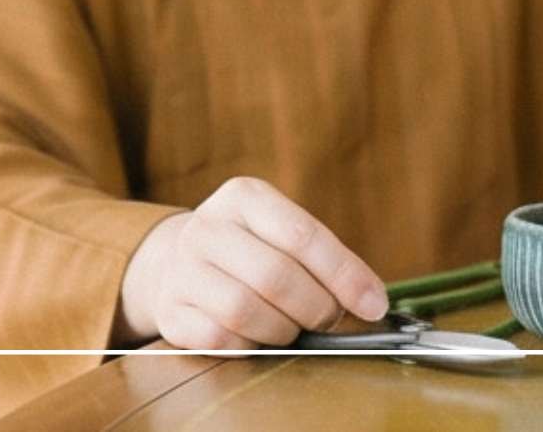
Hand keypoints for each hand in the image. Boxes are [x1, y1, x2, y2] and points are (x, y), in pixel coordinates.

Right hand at [113, 176, 389, 350]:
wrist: (177, 261)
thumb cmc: (251, 248)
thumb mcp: (282, 231)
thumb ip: (324, 258)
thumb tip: (371, 301)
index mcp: (245, 196)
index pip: (303, 236)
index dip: (344, 274)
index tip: (373, 304)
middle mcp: (207, 226)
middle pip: (276, 276)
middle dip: (316, 307)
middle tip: (330, 320)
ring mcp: (182, 268)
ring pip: (245, 310)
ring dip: (283, 330)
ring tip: (293, 328)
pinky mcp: (169, 310)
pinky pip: (220, 339)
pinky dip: (250, 345)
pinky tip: (258, 336)